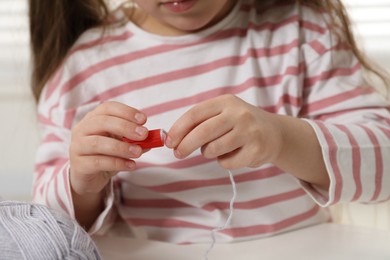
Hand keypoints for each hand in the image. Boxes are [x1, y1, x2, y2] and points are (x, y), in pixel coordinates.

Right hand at [69, 101, 147, 194]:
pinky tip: (131, 165)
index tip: (144, 119)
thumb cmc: (106, 155)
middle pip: (102, 122)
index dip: (126, 112)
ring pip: (98, 143)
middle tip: (143, 134)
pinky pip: (98, 162)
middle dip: (125, 127)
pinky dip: (117, 163)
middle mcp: (82, 130)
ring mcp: (77, 147)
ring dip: (121, 147)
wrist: (88, 178)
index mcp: (93, 119)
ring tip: (139, 152)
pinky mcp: (79, 165)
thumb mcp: (121, 144)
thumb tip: (154, 138)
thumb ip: (135, 140)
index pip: (108, 108)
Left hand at [166, 95, 283, 169]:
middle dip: (185, 145)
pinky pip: (227, 162)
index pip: (195, 114)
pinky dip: (224, 162)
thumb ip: (200, 122)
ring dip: (208, 153)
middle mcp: (239, 114)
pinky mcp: (256, 150)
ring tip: (218, 148)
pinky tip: (235, 154)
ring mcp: (249, 132)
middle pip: (203, 132)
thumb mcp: (223, 114)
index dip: (179, 129)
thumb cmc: (240, 124)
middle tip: (178, 154)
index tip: (169, 141)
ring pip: (213, 149)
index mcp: (226, 102)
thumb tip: (173, 139)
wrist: (275, 134)